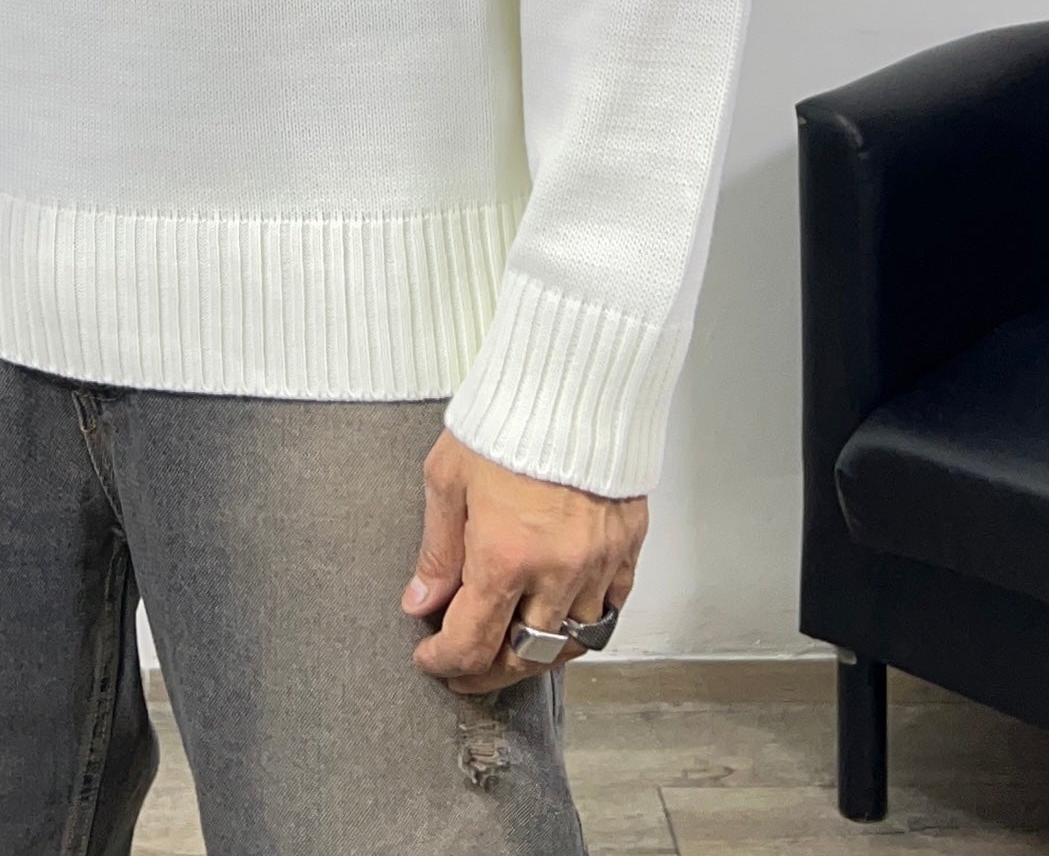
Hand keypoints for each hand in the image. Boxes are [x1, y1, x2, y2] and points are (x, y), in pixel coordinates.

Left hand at [400, 427, 646, 695]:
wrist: (574, 377)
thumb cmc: (508, 416)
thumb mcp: (448, 477)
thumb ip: (437, 549)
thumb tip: (421, 601)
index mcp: (505, 556)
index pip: (472, 641)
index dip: (444, 660)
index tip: (430, 658)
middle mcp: (556, 570)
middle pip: (523, 656)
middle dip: (487, 672)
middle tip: (464, 670)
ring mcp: (598, 562)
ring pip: (571, 642)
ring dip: (536, 653)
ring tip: (511, 648)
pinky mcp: (628, 544)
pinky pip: (611, 609)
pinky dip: (584, 624)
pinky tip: (561, 618)